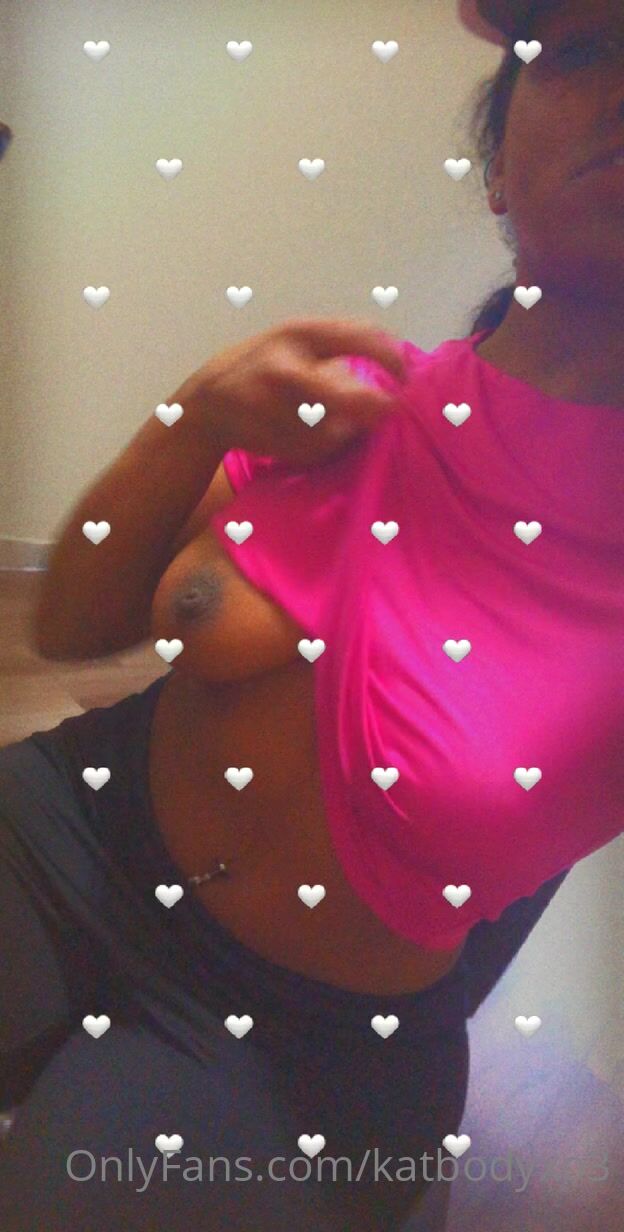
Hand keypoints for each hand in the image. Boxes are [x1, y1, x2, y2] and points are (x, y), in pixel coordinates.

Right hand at [189, 315, 406, 464]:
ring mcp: (270, 405)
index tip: (407, 376)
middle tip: (388, 410)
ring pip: (327, 430)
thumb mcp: (300, 343)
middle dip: (365, 404)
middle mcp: (282, 365)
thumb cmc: (269, 366)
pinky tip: (307, 439)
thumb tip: (400, 371)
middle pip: (334, 391)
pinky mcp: (264, 437)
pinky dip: (320, 450)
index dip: (390, 357)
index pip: (356, 336)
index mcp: (299, 332)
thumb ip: (343, 349)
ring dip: (342, 433)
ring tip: (334, 425)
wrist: (209, 399)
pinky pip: (311, 450)